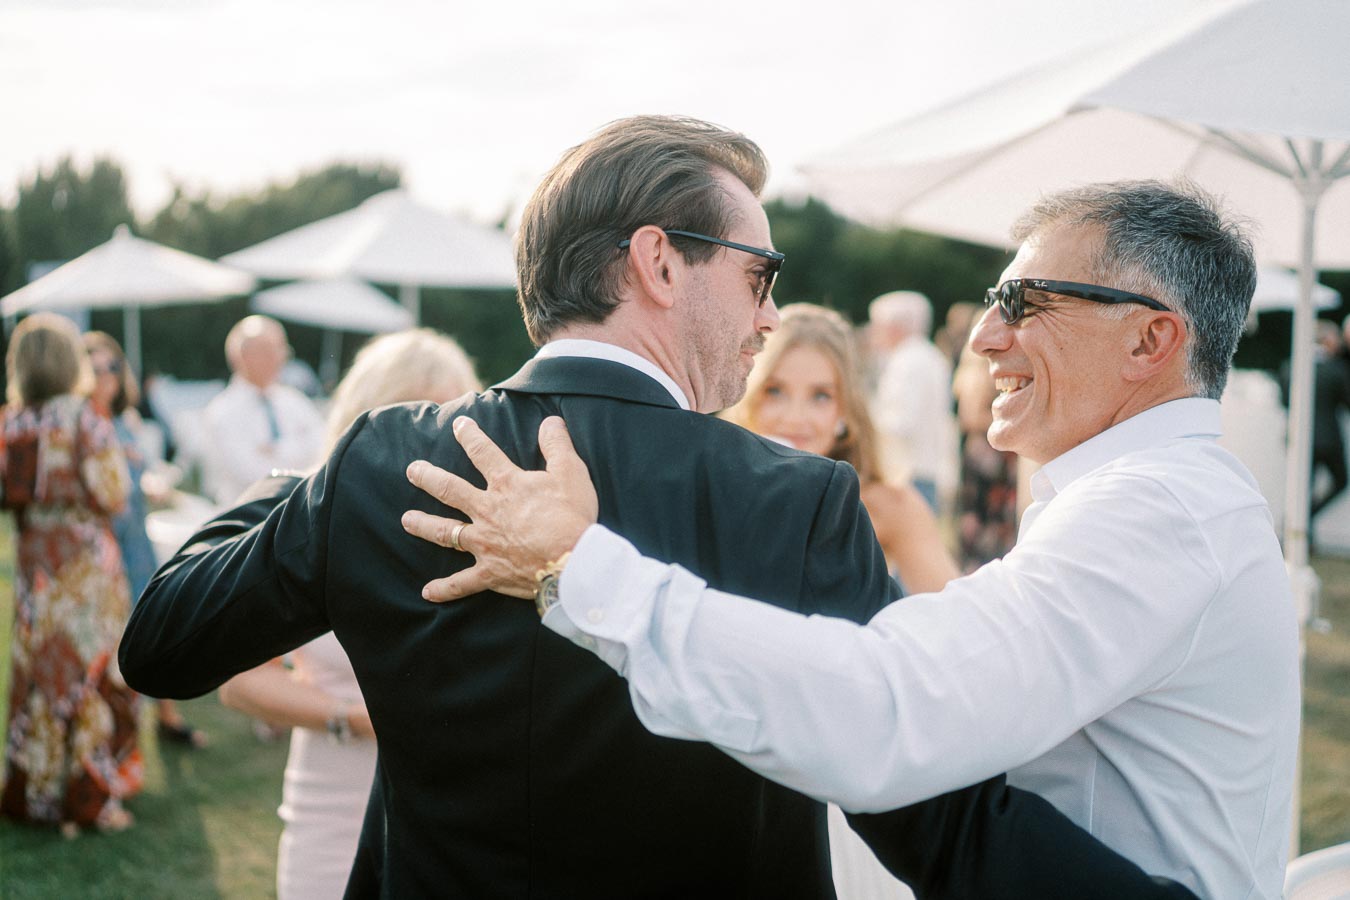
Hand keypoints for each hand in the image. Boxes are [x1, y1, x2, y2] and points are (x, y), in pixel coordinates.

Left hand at [402, 416, 597, 601]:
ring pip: (445, 532)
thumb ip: (557, 445)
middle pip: (450, 490)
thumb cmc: (572, 516)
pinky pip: (462, 583)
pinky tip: (427, 592)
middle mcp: (487, 511)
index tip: (458, 425)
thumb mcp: (571, 472)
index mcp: (506, 484)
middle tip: (412, 470)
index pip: (483, 453)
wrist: (571, 560)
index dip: (469, 436)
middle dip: (428, 478)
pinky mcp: (489, 572)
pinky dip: (445, 589)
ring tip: (406, 520)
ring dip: (424, 525)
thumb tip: (550, 421)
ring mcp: (484, 543)